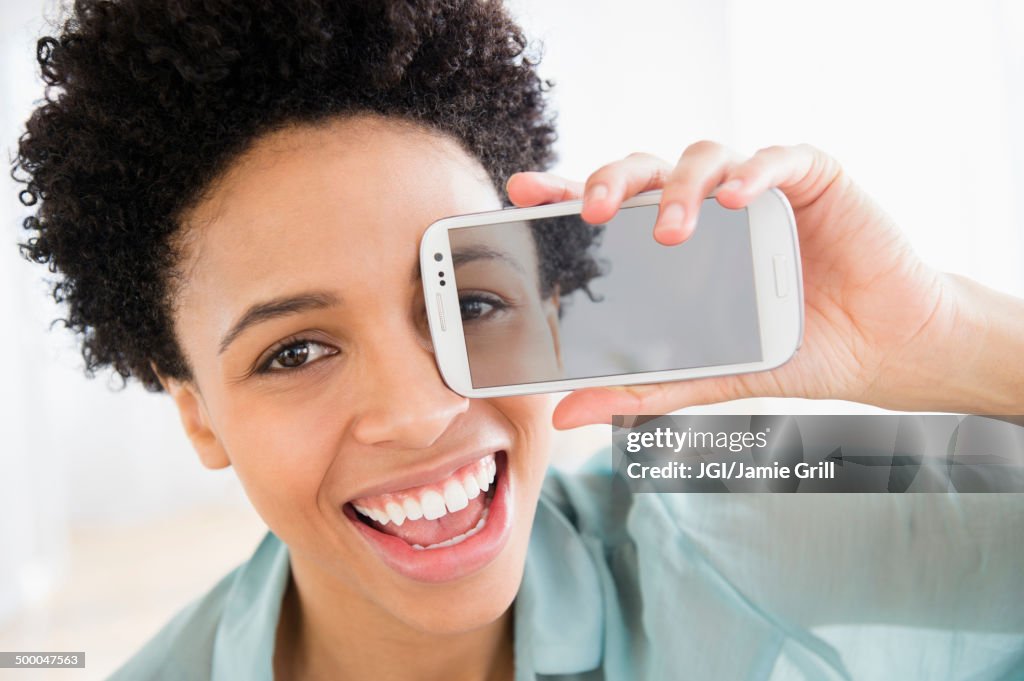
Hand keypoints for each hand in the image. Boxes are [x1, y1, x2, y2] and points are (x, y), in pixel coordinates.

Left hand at [506, 142, 965, 427]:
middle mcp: (708, 205)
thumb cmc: (791, 349)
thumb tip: (565, 413)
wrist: (879, 348)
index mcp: (674, 240)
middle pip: (646, 169)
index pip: (612, 206)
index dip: (566, 190)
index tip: (521, 190)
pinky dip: (754, 172)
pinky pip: (777, 158)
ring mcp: (757, 187)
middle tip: (592, 211)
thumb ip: (638, 387)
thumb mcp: (705, 376)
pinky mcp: (812, 177)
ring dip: (681, 187)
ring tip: (670, 230)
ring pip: (704, 157)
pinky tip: (737, 197)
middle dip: (613, 180)